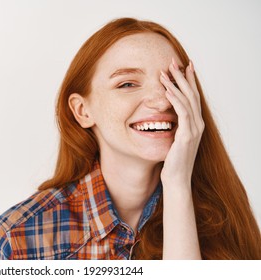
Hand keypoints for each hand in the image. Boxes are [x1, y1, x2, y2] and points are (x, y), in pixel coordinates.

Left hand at [159, 58, 203, 186]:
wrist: (176, 178)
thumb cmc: (173, 160)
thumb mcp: (174, 139)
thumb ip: (175, 127)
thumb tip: (167, 117)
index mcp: (195, 124)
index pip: (192, 97)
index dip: (188, 81)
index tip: (183, 66)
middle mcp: (197, 124)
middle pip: (192, 94)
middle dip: (183, 76)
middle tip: (174, 61)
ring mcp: (194, 129)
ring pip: (187, 100)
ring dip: (176, 84)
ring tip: (166, 71)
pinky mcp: (187, 135)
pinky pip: (182, 112)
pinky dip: (175, 99)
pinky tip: (167, 90)